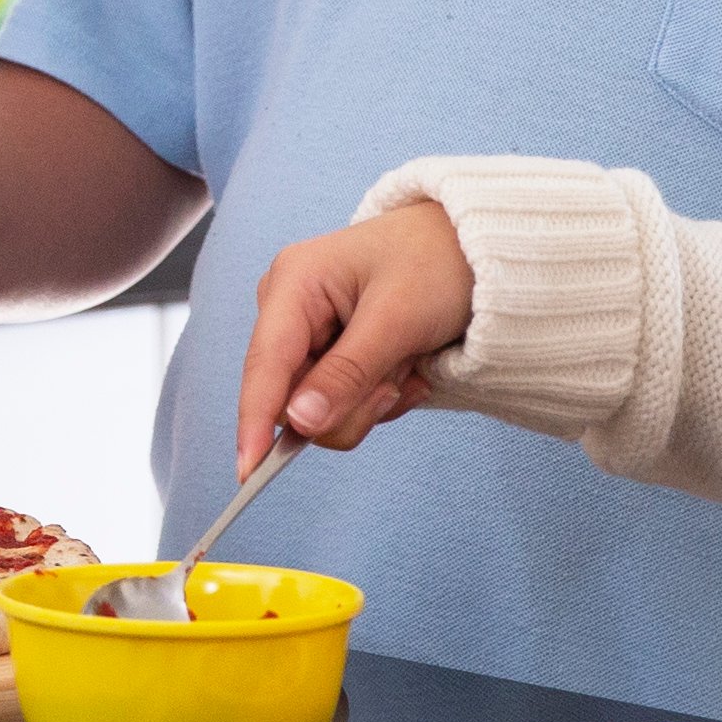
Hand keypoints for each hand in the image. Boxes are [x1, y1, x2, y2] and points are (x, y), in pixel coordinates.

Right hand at [235, 202, 475, 462]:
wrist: (473, 249)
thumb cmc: (435, 262)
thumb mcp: (398, 318)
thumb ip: (347, 373)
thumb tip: (299, 422)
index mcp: (293, 283)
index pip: (265, 365)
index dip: (254, 421)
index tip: (248, 472)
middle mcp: (289, 309)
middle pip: (295, 399)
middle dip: (352, 403)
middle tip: (399, 380)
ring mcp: (308, 335)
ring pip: (321, 410)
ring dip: (372, 400)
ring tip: (408, 364)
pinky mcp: (330, 355)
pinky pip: (342, 404)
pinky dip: (379, 396)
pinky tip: (408, 368)